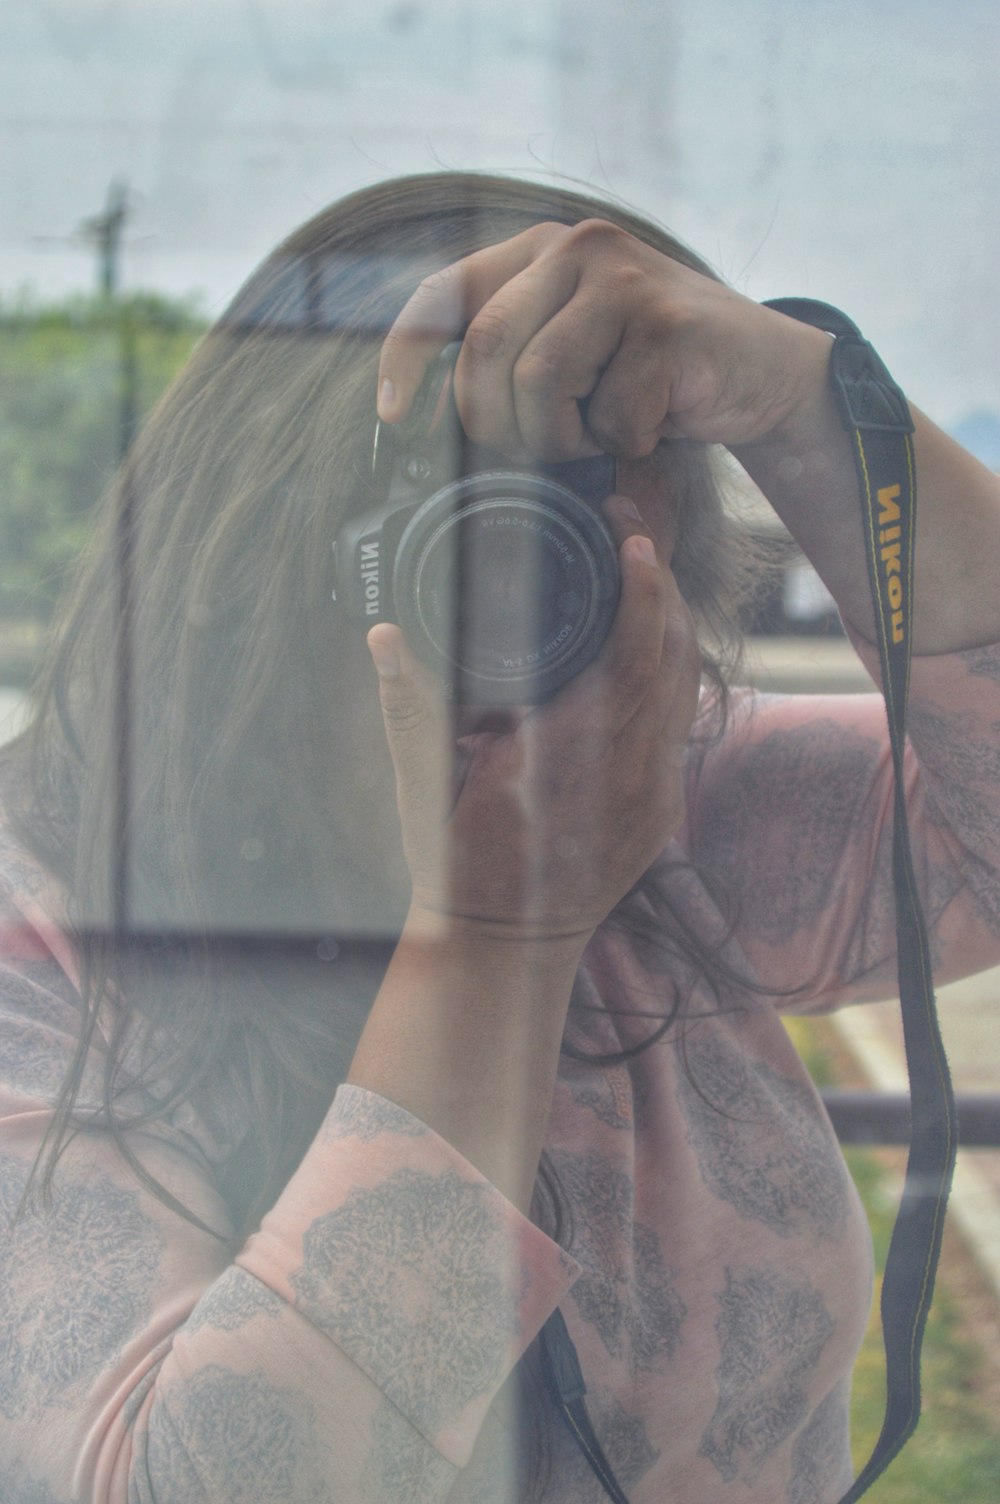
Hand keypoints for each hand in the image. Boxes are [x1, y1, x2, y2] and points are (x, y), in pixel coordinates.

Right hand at [366, 499, 701, 946]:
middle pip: (675, 661)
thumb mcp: (422, 788)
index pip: (632, 660)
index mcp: (570, 762)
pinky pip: (683, 724)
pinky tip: (650, 646)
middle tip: (636, 538)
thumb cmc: (457, 866)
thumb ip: (408, 708)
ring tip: (645, 578)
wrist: (505, 949)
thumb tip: (383, 634)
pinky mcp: (664, 810)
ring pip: (688, 689)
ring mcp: (655, 797)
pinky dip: (673, 674)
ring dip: (674, 628)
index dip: (643, 594)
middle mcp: (627, 777)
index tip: (633, 542)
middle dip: (665, 590)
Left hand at [377, 219, 832, 460]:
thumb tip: (427, 423)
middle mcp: (577, 247)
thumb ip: (513, 358)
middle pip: (485, 349)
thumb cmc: (655, 377)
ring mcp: (623, 277)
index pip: (446, 294)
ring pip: (539, 382)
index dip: (406, 355)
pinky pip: (609, 412)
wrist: (763, 372)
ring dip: (566, 437)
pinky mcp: (665, 322)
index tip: (391, 415)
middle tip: (542, 450)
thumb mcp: (576, 353)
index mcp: (541, 251)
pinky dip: (626, 442)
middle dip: (498, 423)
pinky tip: (656, 425)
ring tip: (604, 433)